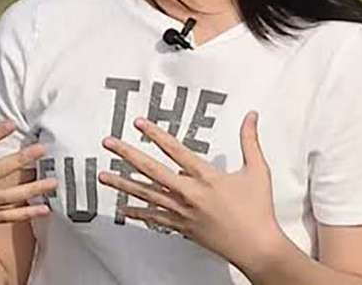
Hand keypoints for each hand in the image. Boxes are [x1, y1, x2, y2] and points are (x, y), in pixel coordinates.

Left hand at [98, 111, 287, 271]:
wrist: (255, 246)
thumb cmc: (257, 210)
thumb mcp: (257, 170)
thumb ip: (250, 141)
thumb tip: (251, 116)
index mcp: (207, 177)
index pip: (176, 150)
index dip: (156, 135)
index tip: (140, 124)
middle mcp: (190, 194)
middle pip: (152, 171)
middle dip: (128, 154)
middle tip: (110, 143)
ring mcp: (183, 212)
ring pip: (147, 195)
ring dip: (123, 184)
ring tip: (103, 176)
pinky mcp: (182, 227)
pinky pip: (154, 218)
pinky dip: (138, 213)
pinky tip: (123, 208)